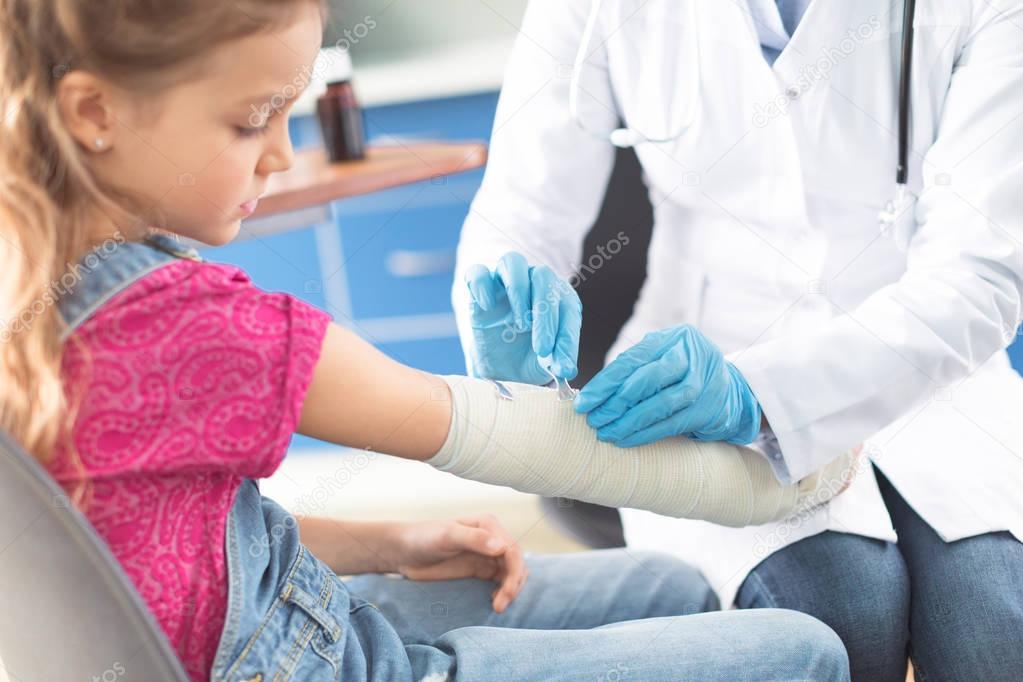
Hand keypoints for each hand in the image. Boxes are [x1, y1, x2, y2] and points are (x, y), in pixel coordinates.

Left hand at [393, 514, 527, 612]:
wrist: (405, 551)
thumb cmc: (423, 538)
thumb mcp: (446, 536)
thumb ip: (474, 539)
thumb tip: (502, 547)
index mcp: (488, 525)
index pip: (512, 549)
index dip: (514, 571)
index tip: (506, 593)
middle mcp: (492, 537)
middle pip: (516, 562)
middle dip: (514, 583)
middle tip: (500, 606)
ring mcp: (488, 554)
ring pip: (512, 572)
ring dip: (511, 589)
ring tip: (498, 606)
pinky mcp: (481, 568)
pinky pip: (502, 580)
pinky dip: (504, 591)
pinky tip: (494, 601)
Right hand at [464, 251, 580, 383]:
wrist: (499, 364)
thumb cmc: (528, 358)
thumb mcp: (544, 365)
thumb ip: (555, 361)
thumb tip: (566, 368)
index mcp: (558, 299)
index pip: (567, 307)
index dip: (567, 337)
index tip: (563, 366)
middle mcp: (534, 283)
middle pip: (543, 277)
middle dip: (545, 316)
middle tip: (542, 349)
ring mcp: (505, 281)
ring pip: (513, 261)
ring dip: (518, 290)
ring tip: (520, 324)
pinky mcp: (479, 287)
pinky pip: (478, 272)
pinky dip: (482, 285)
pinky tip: (487, 307)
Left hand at [573, 324, 761, 445]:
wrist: (730, 388)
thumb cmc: (683, 371)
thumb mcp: (663, 356)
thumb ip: (635, 367)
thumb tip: (593, 393)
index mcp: (674, 338)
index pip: (632, 360)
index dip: (604, 383)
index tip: (583, 401)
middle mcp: (690, 357)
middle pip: (645, 380)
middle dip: (614, 403)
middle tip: (593, 419)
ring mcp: (702, 384)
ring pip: (658, 405)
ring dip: (627, 422)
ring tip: (605, 432)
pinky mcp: (706, 410)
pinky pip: (669, 424)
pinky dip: (644, 434)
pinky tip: (625, 439)